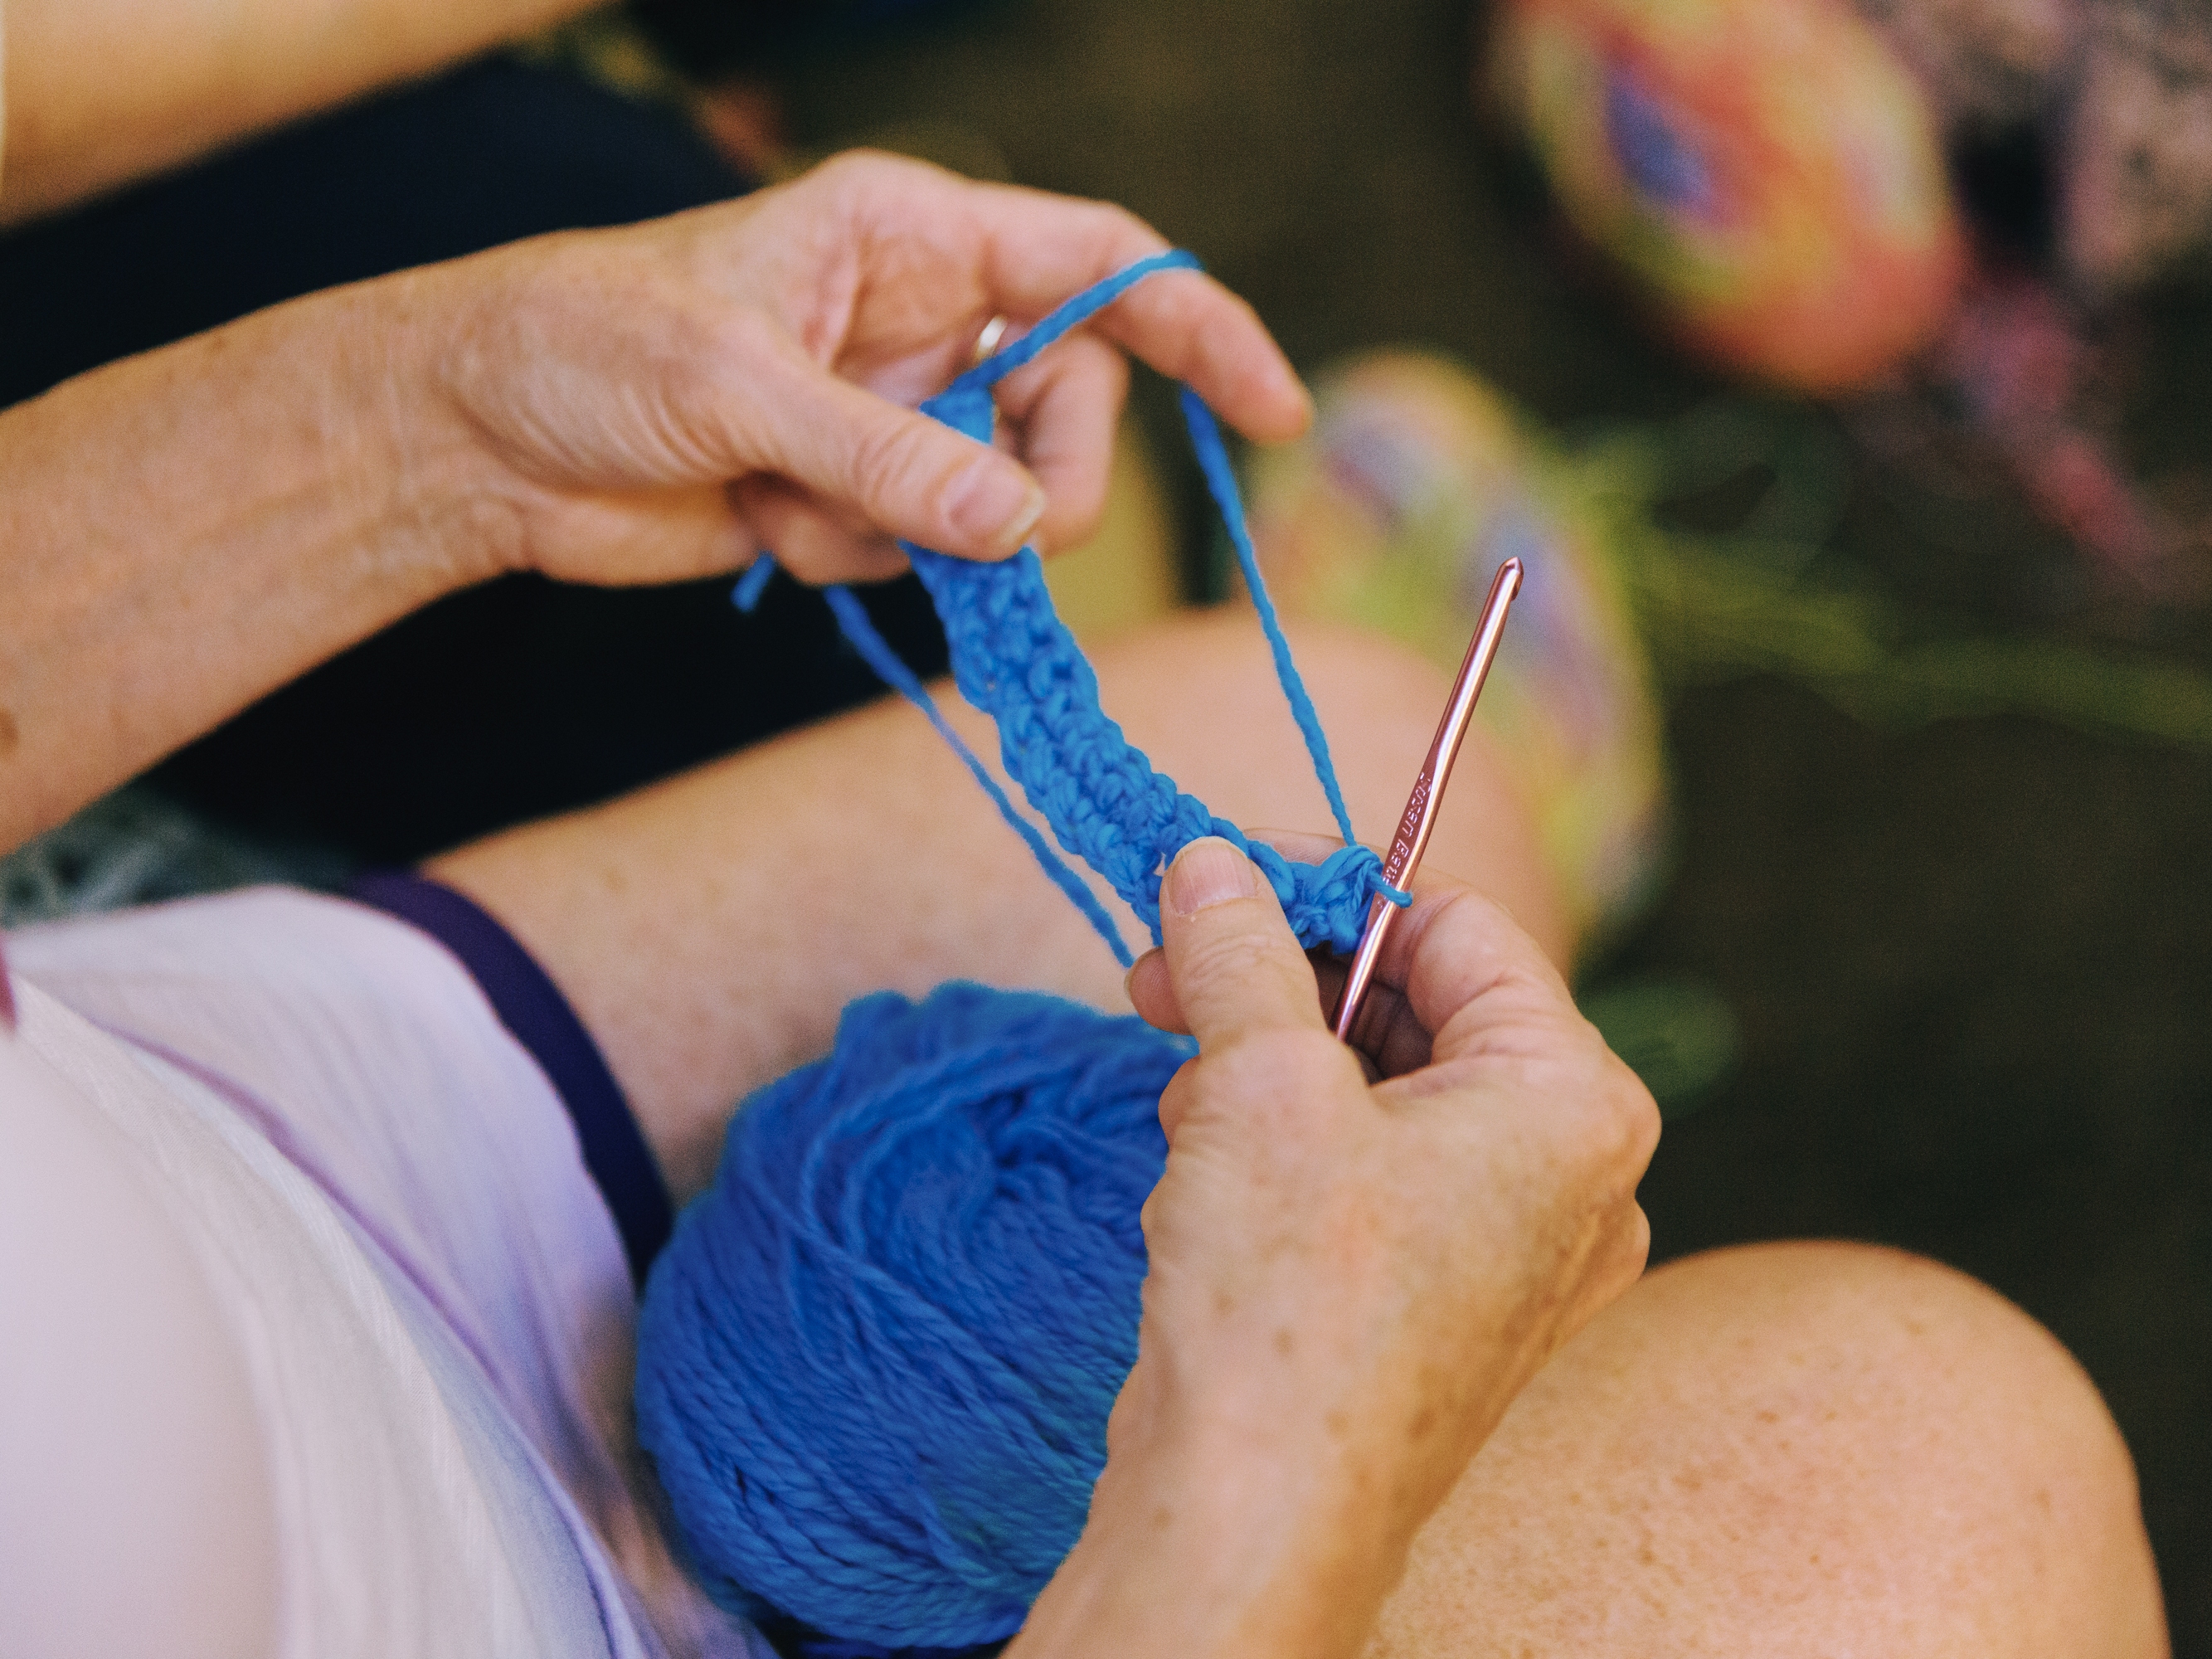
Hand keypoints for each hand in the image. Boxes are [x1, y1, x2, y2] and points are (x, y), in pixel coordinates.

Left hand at [420, 150, 1311, 587]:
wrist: (477, 440)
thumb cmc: (585, 347)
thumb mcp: (739, 388)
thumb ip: (892, 461)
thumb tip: (1026, 531)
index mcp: (914, 234)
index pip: (1104, 263)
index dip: (1200, 329)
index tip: (1275, 414)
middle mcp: (925, 320)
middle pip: (1073, 409)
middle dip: (1039, 484)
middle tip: (989, 534)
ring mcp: (897, 415)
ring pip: (1003, 502)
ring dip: (921, 535)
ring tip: (800, 505)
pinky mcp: (859, 499)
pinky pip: (929, 556)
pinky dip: (861, 561)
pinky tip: (765, 524)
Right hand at [1016, 835, 1655, 1657]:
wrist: (1255, 1514)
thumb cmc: (1290, 1298)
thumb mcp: (1257, 1080)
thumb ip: (1240, 949)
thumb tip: (1209, 860)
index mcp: (1576, 1099)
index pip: (1459, 928)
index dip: (1330, 893)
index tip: (1220, 881)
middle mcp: (1573, 1174)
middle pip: (1423, 1007)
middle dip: (1285, 983)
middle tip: (1166, 972)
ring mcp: (1515, 1249)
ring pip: (1388, 1091)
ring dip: (1272, 1064)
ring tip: (1183, 1093)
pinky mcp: (1448, 1303)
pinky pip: (1378, 1173)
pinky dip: (1290, 1144)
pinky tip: (1207, 1163)